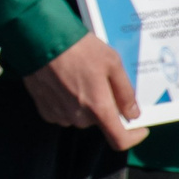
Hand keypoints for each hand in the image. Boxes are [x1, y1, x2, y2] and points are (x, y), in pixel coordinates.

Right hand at [23, 34, 148, 149]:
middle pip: (100, 122)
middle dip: (105, 107)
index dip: (133, 137)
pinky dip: (68, 103)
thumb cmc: (77, 48)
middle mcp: (78, 117)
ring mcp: (59, 114)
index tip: (139, 128)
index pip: (120, 139)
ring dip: (86, 104)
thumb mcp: (112, 62)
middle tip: (101, 82)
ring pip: (81, 117)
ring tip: (80, 78)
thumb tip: (133, 113)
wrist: (39, 39)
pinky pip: (63, 113)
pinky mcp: (44, 109)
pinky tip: (64, 82)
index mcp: (98, 108)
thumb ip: (125, 92)